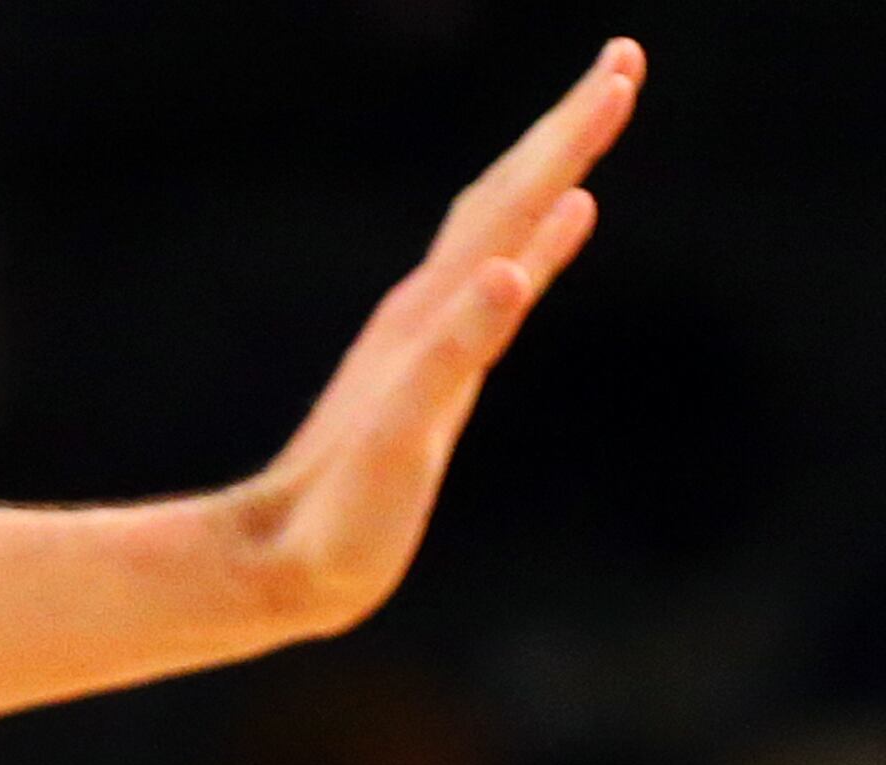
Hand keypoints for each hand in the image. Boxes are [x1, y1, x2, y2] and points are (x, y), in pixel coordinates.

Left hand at [232, 40, 640, 637]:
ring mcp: (421, 342)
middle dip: (567, 128)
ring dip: (546, 173)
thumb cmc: (337, 515)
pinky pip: (478, 297)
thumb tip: (511, 270)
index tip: (623, 68)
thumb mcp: (401, 433)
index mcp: (434, 314)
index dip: (568, 137)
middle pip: (507, 196)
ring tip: (595, 120)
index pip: (513, 201)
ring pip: (493, 232)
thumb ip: (455, 349)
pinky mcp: (418, 382)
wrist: (273, 569)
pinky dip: (521, 253)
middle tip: (625, 59)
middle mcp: (427, 312)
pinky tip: (529, 251)